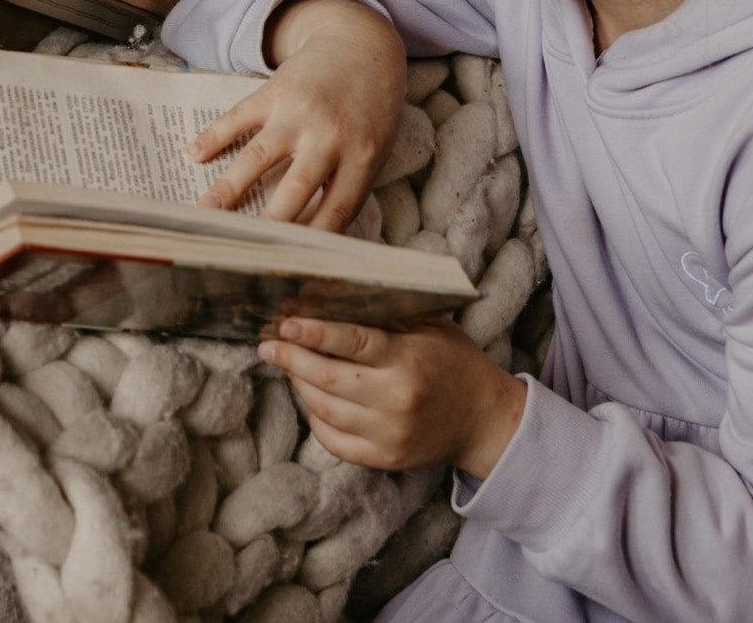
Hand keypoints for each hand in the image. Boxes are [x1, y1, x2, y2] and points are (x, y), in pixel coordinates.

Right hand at [192, 0, 404, 230]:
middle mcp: (330, 137)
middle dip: (267, 224)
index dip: (312, 241)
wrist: (363, 44)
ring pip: (259, 156)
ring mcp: (299, 112)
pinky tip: (193, 153)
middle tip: (241, 248)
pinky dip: (214, 135)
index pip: (336, 210)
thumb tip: (318, 239)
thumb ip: (348, 186)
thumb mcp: (374, 149)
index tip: (288, 264)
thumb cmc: (370, 109)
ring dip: (229, 186)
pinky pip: (239, 117)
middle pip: (295, 189)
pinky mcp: (275, 91)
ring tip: (204, 211)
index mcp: (361, 158)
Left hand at [260, 316, 526, 478]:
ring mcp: (389, 434)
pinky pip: (333, 440)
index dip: (313, 333)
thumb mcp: (430, 327)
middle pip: (327, 378)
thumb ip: (387, 313)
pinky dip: (314, 418)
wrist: (485, 421)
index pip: (352, 342)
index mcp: (409, 360)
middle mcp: (397, 399)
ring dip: (298, 385)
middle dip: (291, 359)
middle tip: (268, 344)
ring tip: (287, 365)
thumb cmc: (454, 362)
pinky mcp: (384, 459)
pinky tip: (310, 398)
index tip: (284, 323)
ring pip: (324, 409)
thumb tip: (331, 293)